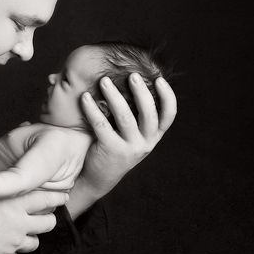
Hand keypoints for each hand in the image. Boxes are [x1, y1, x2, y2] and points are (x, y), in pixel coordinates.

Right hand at [0, 189, 68, 253]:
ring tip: (23, 233)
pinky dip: (13, 251)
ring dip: (30, 237)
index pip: (44, 199)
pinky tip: (5, 246)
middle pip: (47, 223)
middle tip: (44, 217)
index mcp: (13, 204)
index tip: (63, 196)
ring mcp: (13, 244)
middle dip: (47, 220)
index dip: (56, 197)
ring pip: (34, 242)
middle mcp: (18, 225)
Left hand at [68, 75, 176, 217]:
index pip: (169, 116)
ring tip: (103, 80)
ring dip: (114, 96)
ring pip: (125, 117)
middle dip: (141, 92)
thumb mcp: (131, 134)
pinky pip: (102, 125)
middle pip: (149, 114)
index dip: (168, 97)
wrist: (99, 178)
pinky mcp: (111, 151)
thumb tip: (127, 78)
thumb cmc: (113, 146)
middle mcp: (146, 142)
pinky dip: (92, 109)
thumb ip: (133, 113)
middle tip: (132, 75)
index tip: (159, 79)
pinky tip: (84, 97)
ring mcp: (130, 148)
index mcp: (153, 136)